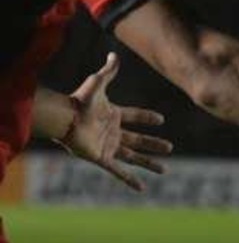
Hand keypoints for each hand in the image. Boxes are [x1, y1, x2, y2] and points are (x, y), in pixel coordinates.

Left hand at [59, 52, 173, 191]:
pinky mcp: (102, 157)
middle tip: (170, 148)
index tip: (161, 120)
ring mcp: (108, 146)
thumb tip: (114, 54)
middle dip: (154, 144)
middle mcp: (113, 132)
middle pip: (139, 140)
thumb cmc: (80, 101)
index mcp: (114, 115)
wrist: (64, 119)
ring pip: (134, 157)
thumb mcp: (98, 83)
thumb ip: (108, 71)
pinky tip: (141, 188)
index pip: (135, 116)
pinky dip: (130, 179)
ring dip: (149, 163)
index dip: (147, 118)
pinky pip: (119, 170)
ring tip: (164, 169)